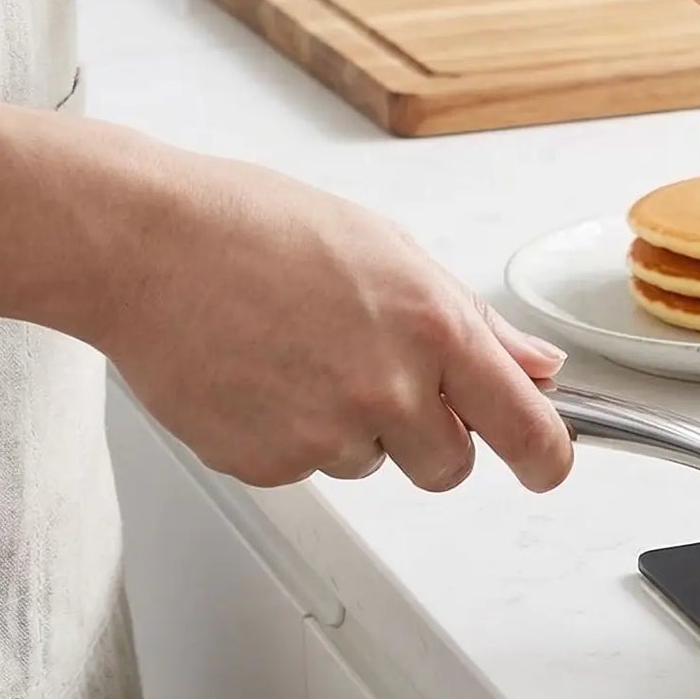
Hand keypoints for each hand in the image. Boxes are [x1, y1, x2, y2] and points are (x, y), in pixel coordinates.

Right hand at [92, 138, 573, 492]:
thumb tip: (537, 367)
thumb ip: (475, 324)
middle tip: (386, 378)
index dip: (546, 456)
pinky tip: (264, 374)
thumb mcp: (396, 252)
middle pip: (449, 465)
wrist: (151, 247)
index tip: (548, 465)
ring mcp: (324, 435)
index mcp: (434, 329)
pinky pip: (307, 468)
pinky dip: (294, 434)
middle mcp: (388, 391)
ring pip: (372, 463)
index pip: (523, 426)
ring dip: (355, 426)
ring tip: (303, 352)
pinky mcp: (265, 464)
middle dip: (434, 437)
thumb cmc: (264, 230)